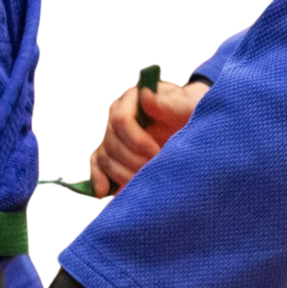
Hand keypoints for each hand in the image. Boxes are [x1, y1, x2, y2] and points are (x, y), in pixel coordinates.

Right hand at [87, 79, 210, 197]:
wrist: (191, 122)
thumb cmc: (190, 110)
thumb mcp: (186, 106)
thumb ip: (168, 104)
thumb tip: (145, 95)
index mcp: (131, 98)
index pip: (120, 120)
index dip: (136, 140)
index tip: (157, 152)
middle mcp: (115, 114)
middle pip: (112, 143)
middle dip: (133, 161)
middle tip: (155, 168)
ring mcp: (110, 135)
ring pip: (105, 159)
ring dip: (123, 174)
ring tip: (145, 181)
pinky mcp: (110, 154)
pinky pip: (95, 166)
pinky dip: (97, 179)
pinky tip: (104, 192)